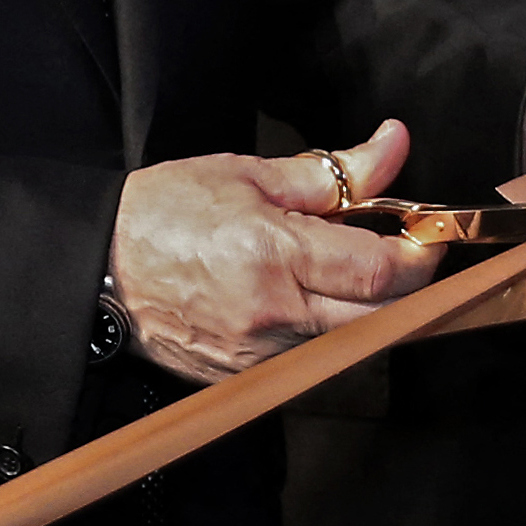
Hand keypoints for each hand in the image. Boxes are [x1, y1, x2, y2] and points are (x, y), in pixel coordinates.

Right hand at [109, 118, 441, 384]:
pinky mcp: (248, 379)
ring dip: (368, 307)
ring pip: (351, 341)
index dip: (420, 253)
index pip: (381, 272)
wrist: (98, 266)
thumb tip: (394, 145)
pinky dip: (328, 329)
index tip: (427, 231)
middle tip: (402, 248)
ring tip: (345, 266)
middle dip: (407, 285)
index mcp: (274, 254)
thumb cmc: (167, 211)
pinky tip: (310, 297)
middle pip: (381, 317)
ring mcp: (261, 357)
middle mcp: (274, 315)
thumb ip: (333, 171)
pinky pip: (313, 359)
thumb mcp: (251, 173)